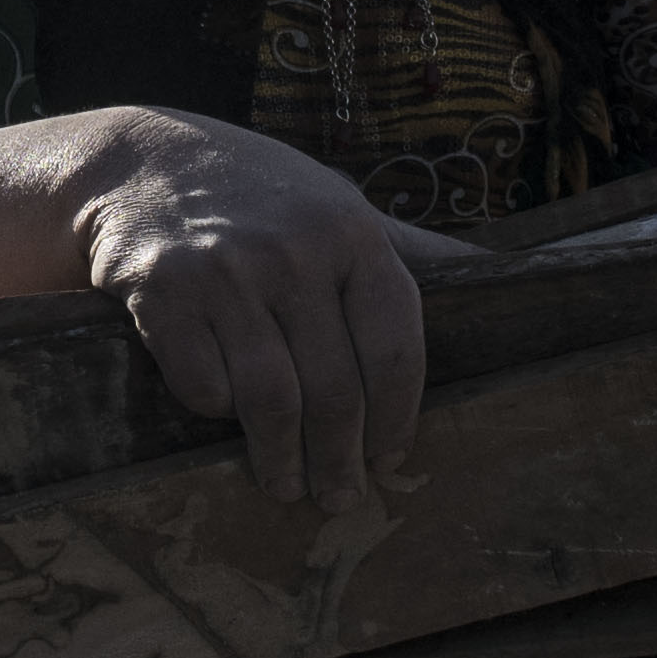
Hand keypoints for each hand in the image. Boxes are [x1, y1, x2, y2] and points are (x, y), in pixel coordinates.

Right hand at [66, 109, 475, 508]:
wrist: (142, 161)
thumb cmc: (261, 196)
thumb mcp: (338, 205)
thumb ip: (407, 252)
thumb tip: (514, 277)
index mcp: (351, 232)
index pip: (394, 347)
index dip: (396, 417)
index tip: (389, 456)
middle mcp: (293, 250)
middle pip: (335, 389)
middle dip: (341, 459)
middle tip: (340, 496)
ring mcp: (226, 272)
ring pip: (271, 401)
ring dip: (282, 459)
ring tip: (288, 485)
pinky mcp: (163, 294)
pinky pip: (204, 388)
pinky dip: (217, 413)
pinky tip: (225, 418)